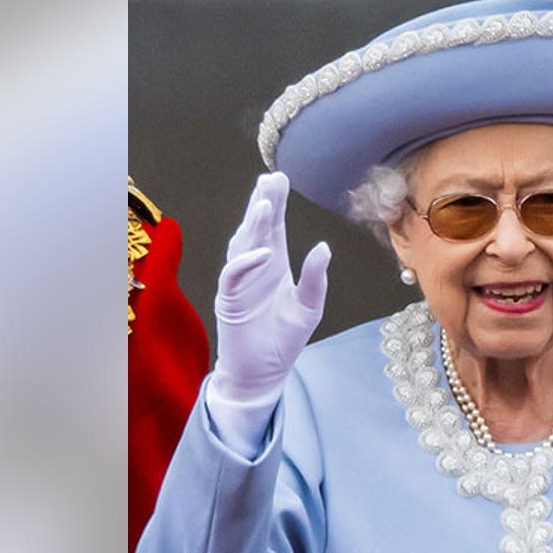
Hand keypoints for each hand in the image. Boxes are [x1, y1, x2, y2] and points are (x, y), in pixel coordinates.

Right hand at [207, 172, 330, 421]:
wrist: (262, 374)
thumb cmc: (283, 341)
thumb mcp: (309, 308)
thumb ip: (315, 279)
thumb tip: (323, 247)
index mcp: (275, 265)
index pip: (275, 227)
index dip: (277, 203)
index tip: (280, 178)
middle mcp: (256, 268)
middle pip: (257, 229)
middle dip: (263, 204)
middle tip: (270, 180)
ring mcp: (240, 282)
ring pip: (242, 245)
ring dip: (253, 226)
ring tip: (266, 205)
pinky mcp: (229, 300)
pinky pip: (234, 275)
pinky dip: (247, 262)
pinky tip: (263, 252)